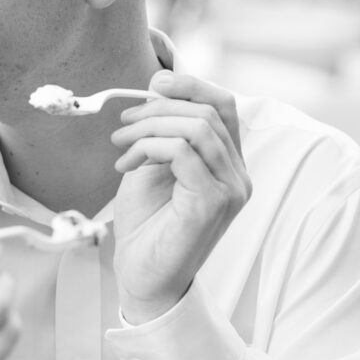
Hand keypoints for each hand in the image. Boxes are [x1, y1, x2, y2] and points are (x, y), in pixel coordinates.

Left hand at [111, 70, 251, 320]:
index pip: (224, 105)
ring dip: (150, 126)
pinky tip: (128, 164)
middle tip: (123, 124)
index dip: (191, 84)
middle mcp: (238, 176)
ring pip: (198, 128)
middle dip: (158, 108)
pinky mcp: (212, 203)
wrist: (142, 276)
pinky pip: (184, 152)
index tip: (154, 83)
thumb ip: (163, 133)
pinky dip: (150, 147)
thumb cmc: (147, 225)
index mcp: (227, 164)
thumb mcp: (153, 166)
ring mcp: (230, 191)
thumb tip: (157, 89)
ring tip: (121, 144)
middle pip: (208, 112)